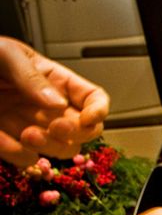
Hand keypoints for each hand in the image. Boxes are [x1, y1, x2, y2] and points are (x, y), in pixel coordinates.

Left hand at [0, 36, 107, 166]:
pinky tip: (6, 140)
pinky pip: (25, 160)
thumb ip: (32, 77)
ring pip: (60, 150)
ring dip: (48, 148)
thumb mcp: (4, 54)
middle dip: (75, 134)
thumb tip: (57, 103)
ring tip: (28, 135)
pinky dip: (18, 155)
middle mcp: (45, 107)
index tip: (88, 119)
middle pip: (84, 131)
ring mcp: (28, 126)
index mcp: (52, 81)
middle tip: (57, 128)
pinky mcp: (6, 143)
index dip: (99, 111)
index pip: (93, 98)